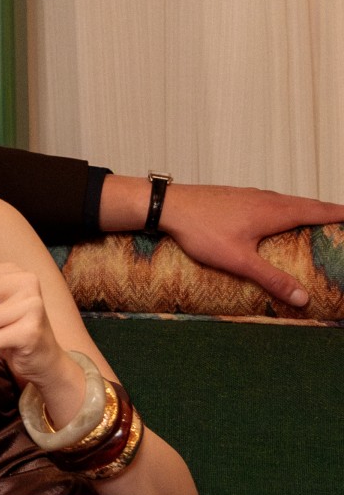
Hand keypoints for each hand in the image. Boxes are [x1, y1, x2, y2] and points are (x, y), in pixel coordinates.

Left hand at [157, 183, 343, 308]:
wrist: (168, 205)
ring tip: (317, 219)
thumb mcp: (239, 260)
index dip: (339, 214)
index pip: (318, 211)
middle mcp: (267, 199)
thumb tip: (303, 297)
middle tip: (342, 220)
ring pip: (288, 201)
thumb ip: (271, 278)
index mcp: (274, 211)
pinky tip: (278, 217)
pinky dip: (286, 208)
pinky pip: (271, 201)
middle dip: (328, 212)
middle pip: (306, 204)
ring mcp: (251, 196)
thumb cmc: (201, 229)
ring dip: (307, 208)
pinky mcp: (237, 197)